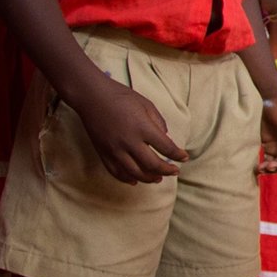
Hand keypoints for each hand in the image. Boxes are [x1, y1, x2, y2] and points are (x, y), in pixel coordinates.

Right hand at [72, 78, 188, 183]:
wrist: (91, 95)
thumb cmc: (120, 96)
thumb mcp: (146, 104)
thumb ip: (158, 122)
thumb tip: (165, 138)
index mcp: (143, 128)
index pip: (166, 147)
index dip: (178, 155)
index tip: (184, 157)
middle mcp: (129, 142)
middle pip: (152, 165)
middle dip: (167, 170)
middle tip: (174, 171)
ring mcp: (114, 149)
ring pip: (135, 173)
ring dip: (149, 178)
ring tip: (158, 179)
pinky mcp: (103, 152)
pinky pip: (116, 172)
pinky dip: (126, 179)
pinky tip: (135, 181)